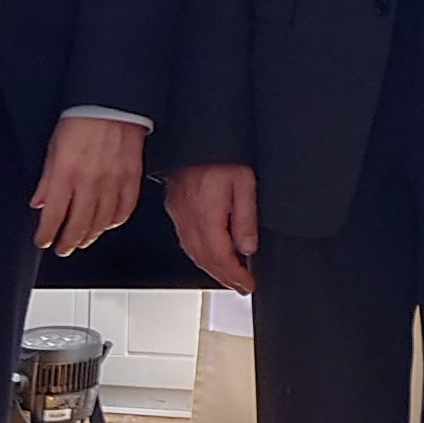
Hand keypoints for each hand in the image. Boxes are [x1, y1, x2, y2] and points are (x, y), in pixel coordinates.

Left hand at [30, 117, 146, 256]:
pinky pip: (124, 209)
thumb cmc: (81, 120)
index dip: (47, 234)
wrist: (112, 105)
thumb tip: (39, 203)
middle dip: (68, 242)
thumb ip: (47, 180)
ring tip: (83, 241)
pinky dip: (114, 222)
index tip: (43, 241)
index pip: (53, 216)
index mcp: (66, 174)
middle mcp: (89, 182)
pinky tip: (107, 224)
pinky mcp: (131, 179)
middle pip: (78, 225)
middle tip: (63, 249)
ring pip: (101, 222)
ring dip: (90, 236)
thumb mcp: (54, 149)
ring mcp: (113, 182)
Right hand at [167, 162, 260, 294]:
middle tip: (240, 287)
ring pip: (192, 252)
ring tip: (229, 277)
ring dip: (211, 268)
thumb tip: (248, 247)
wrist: (197, 135)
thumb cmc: (221, 153)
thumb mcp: (245, 182)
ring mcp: (178, 213)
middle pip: (204, 259)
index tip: (248, 285)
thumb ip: (246, 217)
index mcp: (205, 214)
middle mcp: (188, 217)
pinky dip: (200, 253)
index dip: (235, 275)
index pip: (220, 256)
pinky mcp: (175, 206)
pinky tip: (210, 255)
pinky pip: (186, 239)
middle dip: (224, 277)